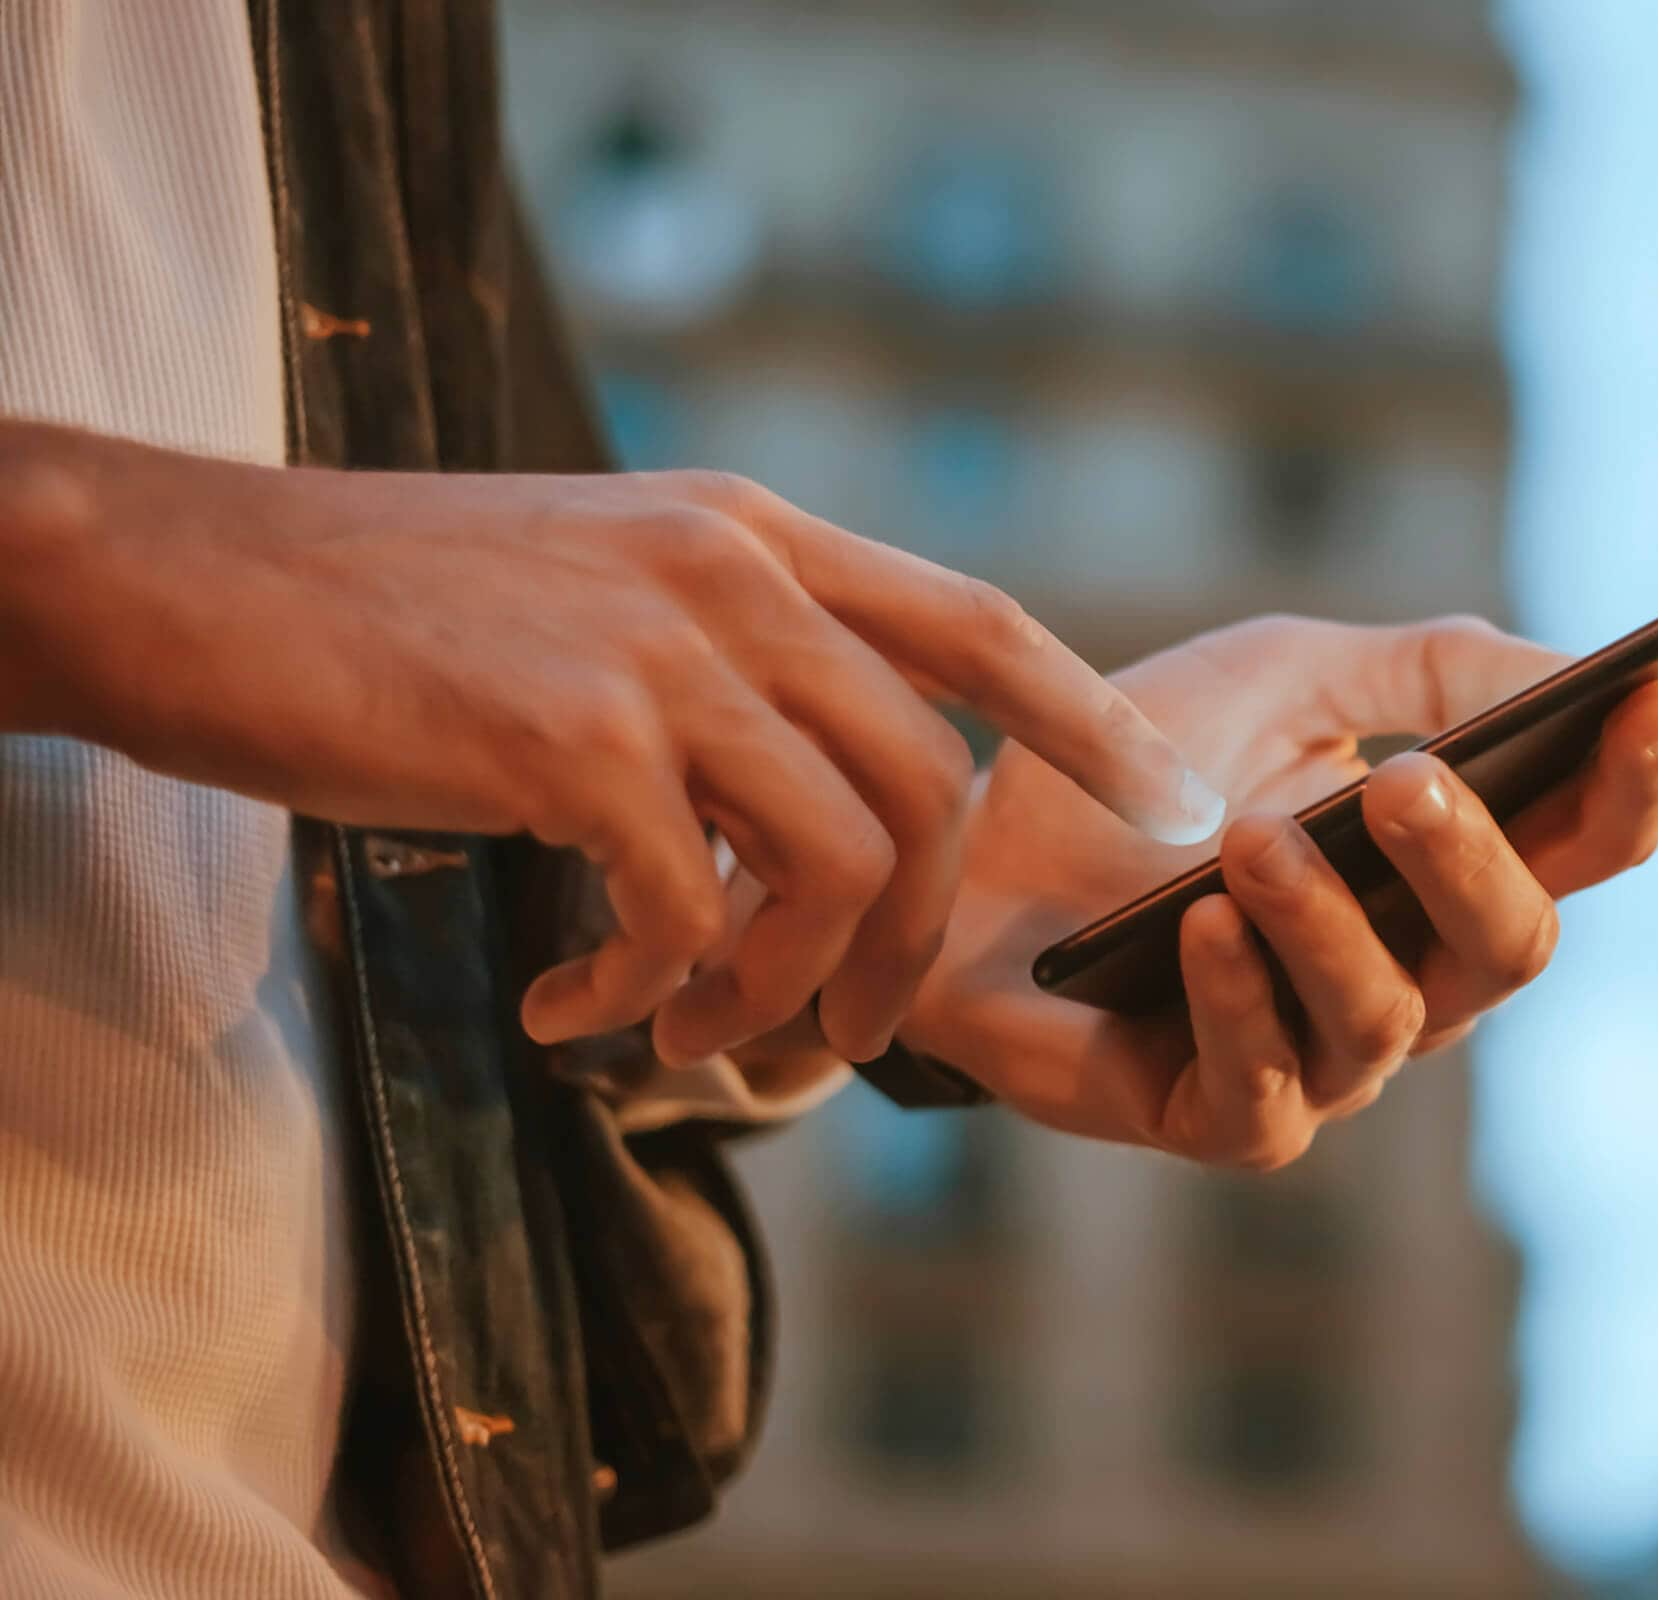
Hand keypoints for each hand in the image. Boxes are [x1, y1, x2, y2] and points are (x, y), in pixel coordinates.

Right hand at [0, 421, 1217, 1064]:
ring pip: (838, 861)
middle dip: (913, 947)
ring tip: (686, 1040)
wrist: (184, 582)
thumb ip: (728, 657)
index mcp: (751, 534)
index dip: (1092, 724)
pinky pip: (689, 911)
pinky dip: (650, 994)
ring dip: (781, 990)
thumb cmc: (383, 610)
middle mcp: (730, 575)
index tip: (1178, 809)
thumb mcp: (598, 583)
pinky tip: (571, 1015)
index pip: (979, 624)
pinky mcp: (568, 740)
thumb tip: (815, 802)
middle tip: (845, 1043)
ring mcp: (657, 650)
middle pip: (928, 787)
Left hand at [893, 614, 1657, 1166]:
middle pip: (1512, 945)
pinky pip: (1266, 1092)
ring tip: (1258, 843)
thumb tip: (1578, 670)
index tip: (1657, 699)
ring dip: (1332, 923)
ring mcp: (1323, 1059)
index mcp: (1449, 870)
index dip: (1633, 784)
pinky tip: (1205, 927)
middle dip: (1473, 862)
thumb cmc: (1139, 771)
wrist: (957, 853)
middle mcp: (1414, 974)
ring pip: (1390, 1018)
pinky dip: (1241, 1002)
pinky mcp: (1218, 1118)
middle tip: (1415, 782)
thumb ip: (1434, 668)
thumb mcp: (1290, 675)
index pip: (1584, 845)